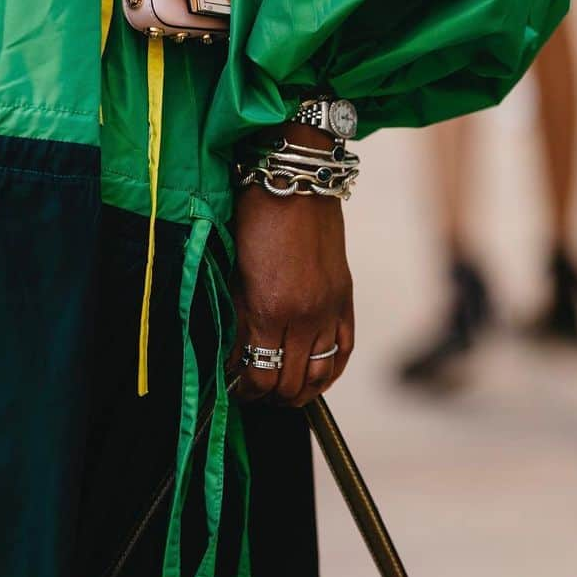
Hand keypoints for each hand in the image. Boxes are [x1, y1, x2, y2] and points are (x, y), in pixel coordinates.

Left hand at [231, 123, 354, 405]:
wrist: (295, 180)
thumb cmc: (252, 218)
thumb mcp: (233, 271)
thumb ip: (235, 317)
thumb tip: (231, 355)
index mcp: (266, 309)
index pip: (256, 374)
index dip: (242, 389)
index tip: (231, 387)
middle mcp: (302, 317)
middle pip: (287, 383)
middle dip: (266, 396)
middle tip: (251, 393)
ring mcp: (328, 310)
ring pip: (319, 377)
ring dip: (298, 392)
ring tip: (281, 393)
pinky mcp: (345, 300)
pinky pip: (343, 353)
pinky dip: (329, 374)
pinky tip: (314, 380)